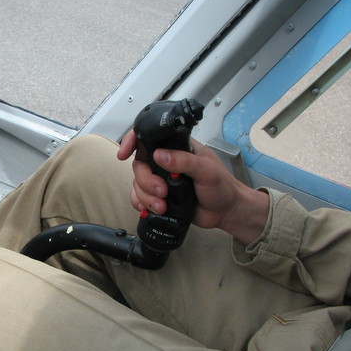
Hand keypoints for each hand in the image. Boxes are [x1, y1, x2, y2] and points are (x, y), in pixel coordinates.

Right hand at [117, 130, 269, 244]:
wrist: (226, 212)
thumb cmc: (222, 187)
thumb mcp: (207, 171)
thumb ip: (184, 161)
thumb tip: (160, 155)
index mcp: (178, 148)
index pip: (150, 138)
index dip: (133, 141)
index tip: (125, 153)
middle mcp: (167, 162)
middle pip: (140, 165)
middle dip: (146, 181)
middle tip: (161, 192)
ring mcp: (161, 179)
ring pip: (138, 183)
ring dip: (146, 197)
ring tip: (162, 206)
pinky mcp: (160, 196)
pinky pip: (140, 198)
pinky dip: (141, 204)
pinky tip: (150, 209)